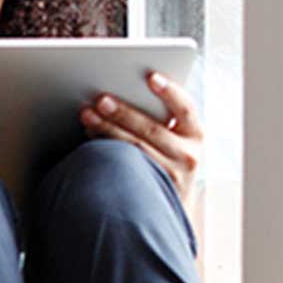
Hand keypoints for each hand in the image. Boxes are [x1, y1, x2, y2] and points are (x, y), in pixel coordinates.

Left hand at [80, 71, 202, 202]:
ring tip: (88, 115)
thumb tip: (121, 93)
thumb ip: (159, 117)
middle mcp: (187, 155)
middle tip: (101, 99)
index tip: (151, 77)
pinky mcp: (150, 190)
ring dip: (108, 129)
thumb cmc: (165, 159)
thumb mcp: (175, 139)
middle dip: (124, 112)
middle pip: (152, 129)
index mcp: (195, 133)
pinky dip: (106, 151)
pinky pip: (125, 167)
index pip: (185, 108)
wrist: (163, 205)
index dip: (169, 91)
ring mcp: (170, 175)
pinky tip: (91, 140)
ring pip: (135, 149)